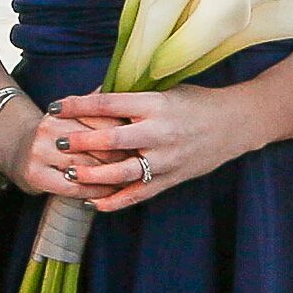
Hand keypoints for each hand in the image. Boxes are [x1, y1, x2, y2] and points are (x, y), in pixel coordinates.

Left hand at [52, 84, 256, 212]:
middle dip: (81, 142)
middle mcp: (160, 132)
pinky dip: (115, 201)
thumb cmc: (197, 102)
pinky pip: (139, 194)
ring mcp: (167, 159)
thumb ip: (132, 97)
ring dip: (92, 175)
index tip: (56, 106)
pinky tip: (93, 202)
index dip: (79, 105)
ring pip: (122, 172)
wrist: (236, 123)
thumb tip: (93, 97)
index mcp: (156, 104)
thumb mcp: (166, 90)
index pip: (109, 104)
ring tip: (69, 174)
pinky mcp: (172, 179)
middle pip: (112, 140)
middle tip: (58, 141)